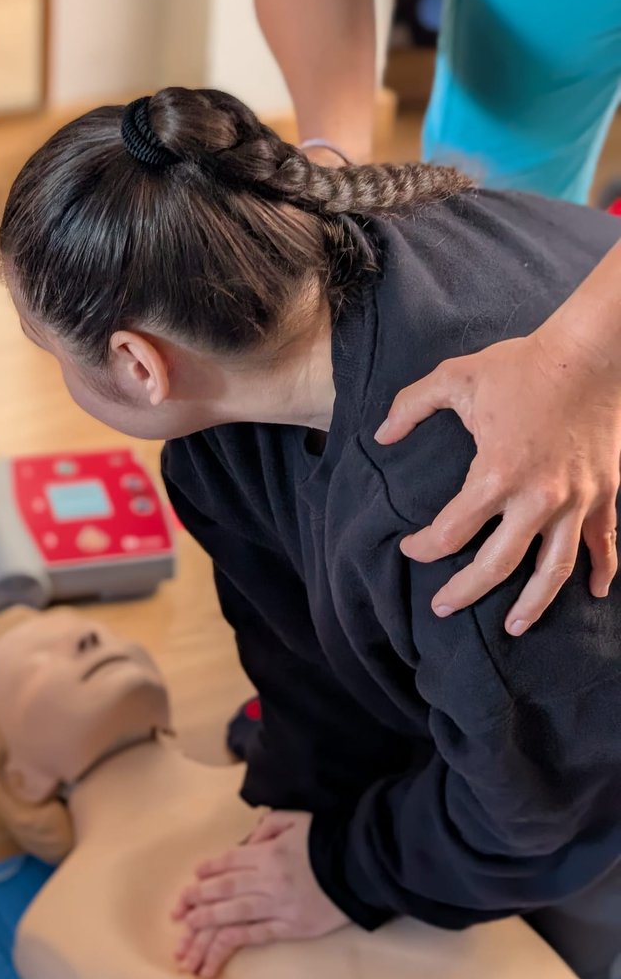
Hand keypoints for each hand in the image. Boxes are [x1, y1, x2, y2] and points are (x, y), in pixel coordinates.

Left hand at [170, 812, 347, 978]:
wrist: (361, 867)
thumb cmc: (329, 840)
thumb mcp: (297, 819)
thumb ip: (270, 825)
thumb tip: (251, 838)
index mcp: (267, 852)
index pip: (227, 862)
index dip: (207, 872)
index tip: (191, 882)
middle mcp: (266, 879)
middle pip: (222, 890)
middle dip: (196, 902)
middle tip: (176, 913)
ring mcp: (277, 905)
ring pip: (232, 917)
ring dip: (205, 929)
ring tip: (184, 945)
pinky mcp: (290, 927)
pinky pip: (254, 936)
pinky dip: (231, 945)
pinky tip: (214, 956)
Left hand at [375, 329, 620, 634]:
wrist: (592, 351)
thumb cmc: (521, 364)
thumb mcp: (455, 378)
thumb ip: (411, 406)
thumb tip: (380, 435)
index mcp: (497, 474)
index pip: (451, 531)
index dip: (425, 547)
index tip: (411, 549)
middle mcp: (538, 497)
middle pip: (497, 564)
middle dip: (466, 591)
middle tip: (443, 607)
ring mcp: (576, 500)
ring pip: (553, 569)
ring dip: (533, 603)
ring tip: (514, 627)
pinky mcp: (604, 494)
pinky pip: (604, 542)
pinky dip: (603, 571)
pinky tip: (594, 594)